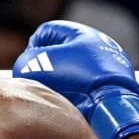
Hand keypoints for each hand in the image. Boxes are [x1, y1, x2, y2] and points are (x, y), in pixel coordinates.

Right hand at [13, 21, 138, 138]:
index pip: (46, 31)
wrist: (115, 106)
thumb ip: (24, 63)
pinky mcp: (111, 87)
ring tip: (58, 96)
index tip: (32, 64)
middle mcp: (97, 46)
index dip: (33, 46)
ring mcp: (107, 67)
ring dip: (60, 84)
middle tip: (41, 81)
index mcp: (82, 33)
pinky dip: (76, 95)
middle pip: (59, 52)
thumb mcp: (38, 67)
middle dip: (46, 67)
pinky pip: (86, 89)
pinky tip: (73, 105)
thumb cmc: (77, 81)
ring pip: (72, 73)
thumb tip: (25, 70)